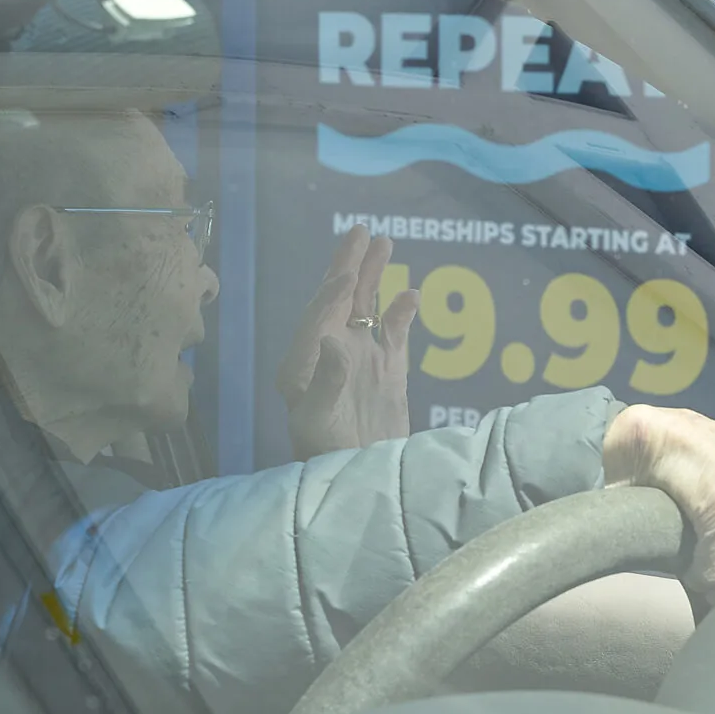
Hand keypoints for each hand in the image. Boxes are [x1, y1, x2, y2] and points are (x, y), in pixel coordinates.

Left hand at [273, 227, 418, 458]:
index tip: (349, 272)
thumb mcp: (318, 421)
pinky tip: (412, 294)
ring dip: (374, 277)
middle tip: (361, 231)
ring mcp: (360, 360)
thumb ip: (325, 380)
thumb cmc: (328, 456)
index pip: (317, 317)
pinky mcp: (387, 371)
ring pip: (366, 308)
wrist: (361, 482)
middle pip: (338, 300)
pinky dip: (402, 313)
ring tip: (385, 244)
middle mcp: (328, 354)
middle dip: (348, 265)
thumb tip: (334, 339)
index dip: (332, 292)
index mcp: (302, 364)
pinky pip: (394, 333)